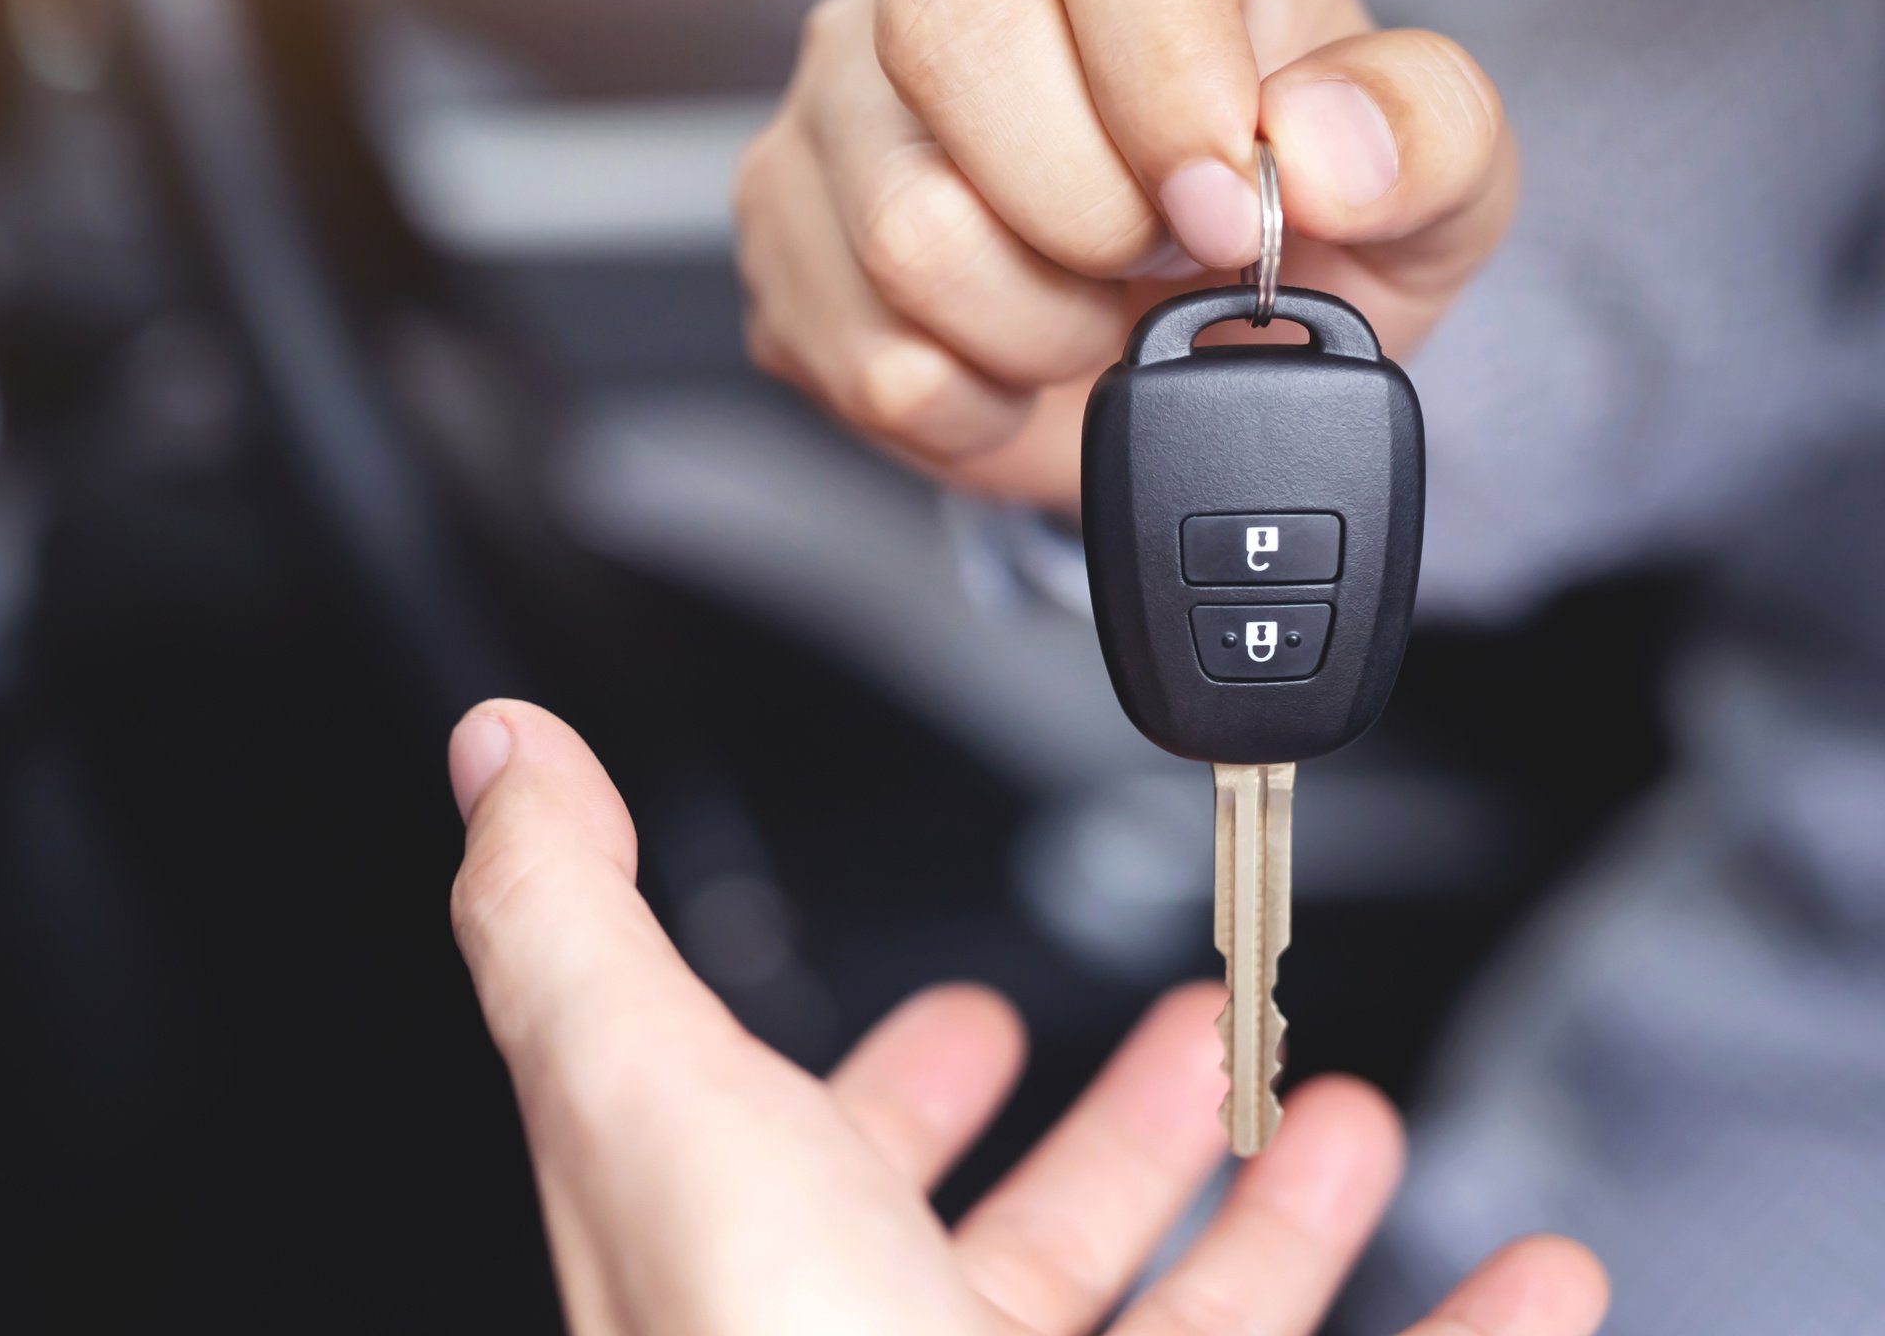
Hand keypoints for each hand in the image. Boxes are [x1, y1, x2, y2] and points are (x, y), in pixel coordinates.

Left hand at [446, 699, 1606, 1335]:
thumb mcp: (648, 1103)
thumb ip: (569, 925)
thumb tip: (500, 759)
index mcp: (766, 1264)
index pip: (817, 1152)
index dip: (893, 1082)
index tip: (967, 1022)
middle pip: (1023, 1244)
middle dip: (1118, 1134)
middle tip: (1190, 1042)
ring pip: (1190, 1325)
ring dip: (1277, 1221)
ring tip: (1344, 1120)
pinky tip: (1538, 1284)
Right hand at [734, 0, 1515, 508]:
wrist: (1188, 355)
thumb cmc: (1305, 228)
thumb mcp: (1437, 187)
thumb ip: (1425, 136)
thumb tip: (1321, 144)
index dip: (1168, 56)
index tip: (1227, 203)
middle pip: (949, 30)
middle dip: (1088, 210)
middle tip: (1164, 263)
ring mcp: (839, 90)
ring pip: (906, 225)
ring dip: (1041, 330)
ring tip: (1094, 315)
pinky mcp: (782, 223)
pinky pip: (866, 351)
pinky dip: (973, 404)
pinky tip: (1015, 361)